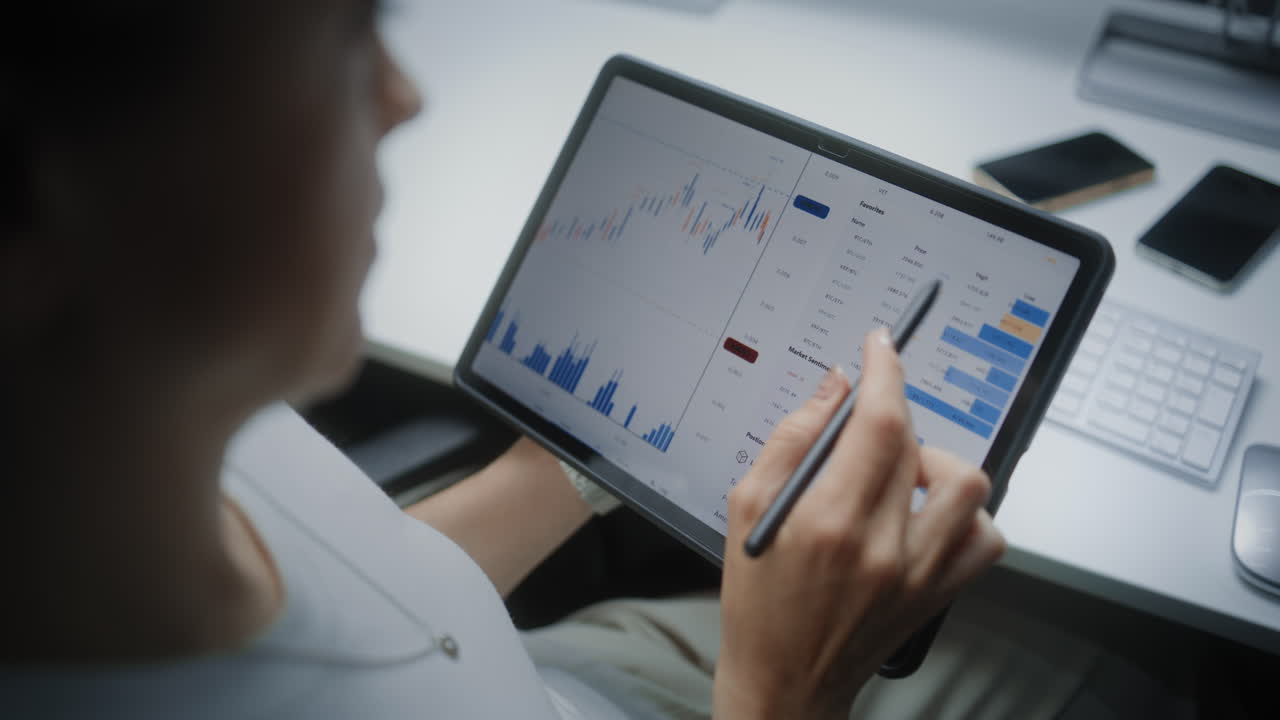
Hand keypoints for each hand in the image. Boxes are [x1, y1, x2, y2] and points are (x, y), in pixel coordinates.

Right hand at [713, 328, 1005, 719]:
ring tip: (898, 474)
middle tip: (865, 424)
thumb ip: (791, 440)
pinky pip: (985, 536)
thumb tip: (834, 388)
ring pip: (968, 485)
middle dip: (894, 412)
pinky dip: (964, 512)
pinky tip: (926, 513)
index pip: (879, 424)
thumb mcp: (747, 508)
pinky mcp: (939, 592)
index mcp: (828, 522)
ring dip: (935, 461)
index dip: (885, 372)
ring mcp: (919, 573)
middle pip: (918, 444)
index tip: (882, 346)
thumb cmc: (757, 597)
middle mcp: (883, 547)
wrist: (786, 679)